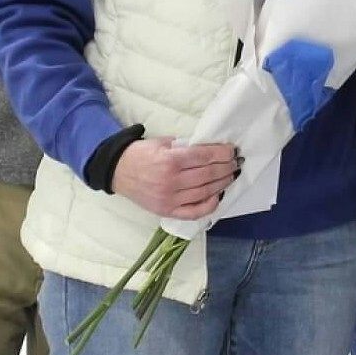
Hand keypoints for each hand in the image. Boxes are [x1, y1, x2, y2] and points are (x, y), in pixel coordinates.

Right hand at [111, 139, 237, 218]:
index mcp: (171, 160)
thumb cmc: (142, 153)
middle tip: (236, 163)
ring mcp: (170, 199)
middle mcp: (171, 181)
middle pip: (207, 175)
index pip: (204, 157)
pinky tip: (218, 196)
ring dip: (222, 184)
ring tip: (231, 176)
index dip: (222, 153)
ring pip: (204, 193)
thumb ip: (186, 146)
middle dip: (226, 168)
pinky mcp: (167, 211)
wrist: (119, 171)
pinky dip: (209, 205)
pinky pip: (193, 212)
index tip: (232, 151)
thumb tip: (211, 149)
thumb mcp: (164, 142)